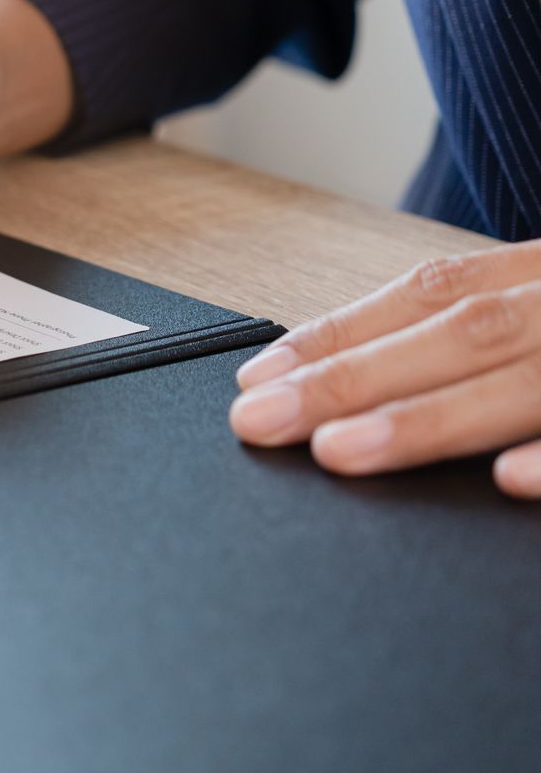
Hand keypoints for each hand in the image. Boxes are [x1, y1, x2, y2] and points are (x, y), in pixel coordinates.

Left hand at [231, 242, 540, 494]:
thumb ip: (488, 330)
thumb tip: (361, 383)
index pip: (431, 294)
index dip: (341, 332)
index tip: (258, 375)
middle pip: (462, 335)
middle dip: (352, 379)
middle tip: (261, 420)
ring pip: (525, 383)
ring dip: (425, 419)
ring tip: (337, 450)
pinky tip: (506, 478)